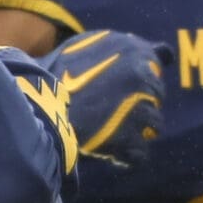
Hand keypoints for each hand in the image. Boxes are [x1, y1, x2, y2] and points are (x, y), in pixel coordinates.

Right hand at [43, 30, 165, 168]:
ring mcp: (140, 110)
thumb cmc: (55, 73)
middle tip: (109, 110)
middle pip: (156, 97)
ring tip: (108, 130)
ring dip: (135, 130)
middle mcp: (144, 78)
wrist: (36, 104)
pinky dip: (126, 156)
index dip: (140, 79)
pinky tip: (108, 151)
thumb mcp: (88, 45)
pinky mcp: (130, 140)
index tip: (122, 87)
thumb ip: (127, 49)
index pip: (157, 66)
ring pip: (154, 125)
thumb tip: (166, 53)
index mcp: (136, 51)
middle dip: (138, 105)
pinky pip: (140, 154)